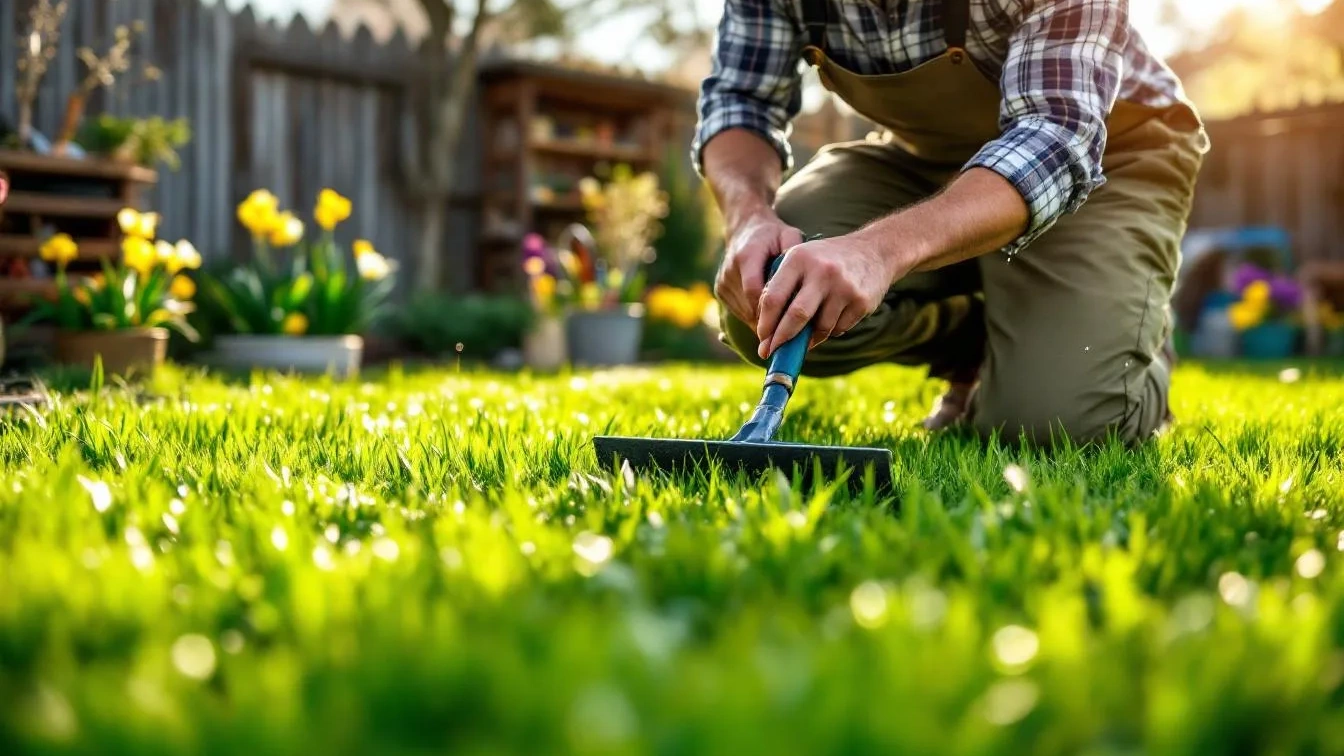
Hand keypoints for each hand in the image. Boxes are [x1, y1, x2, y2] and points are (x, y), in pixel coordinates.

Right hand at [714, 211, 803, 328]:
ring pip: (743, 313)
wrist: (745, 227)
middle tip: (790, 334)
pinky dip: (754, 317)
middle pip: (748, 306)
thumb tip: (802, 279)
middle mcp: (730, 270)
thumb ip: (794, 254)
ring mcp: (722, 281)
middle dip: (769, 322)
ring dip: (762, 322)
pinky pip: (738, 312)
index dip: (770, 310)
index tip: (789, 324)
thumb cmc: (773, 235)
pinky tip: (770, 318)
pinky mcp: (719, 289)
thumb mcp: (788, 236)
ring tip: (783, 328)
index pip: (754, 291)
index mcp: (746, 256)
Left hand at [755, 235, 901, 358]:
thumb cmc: (827, 260)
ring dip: (809, 339)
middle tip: (771, 352)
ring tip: (805, 337)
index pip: (774, 298)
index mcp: (799, 258)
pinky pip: (838, 329)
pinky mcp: (861, 302)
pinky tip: (830, 320)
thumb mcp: (802, 259)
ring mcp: (844, 287)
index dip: (765, 323)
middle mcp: (821, 272)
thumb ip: (782, 285)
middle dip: (781, 339)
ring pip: (820, 328)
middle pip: (796, 316)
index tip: (762, 338)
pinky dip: (829, 331)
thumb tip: (765, 326)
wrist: (875, 250)